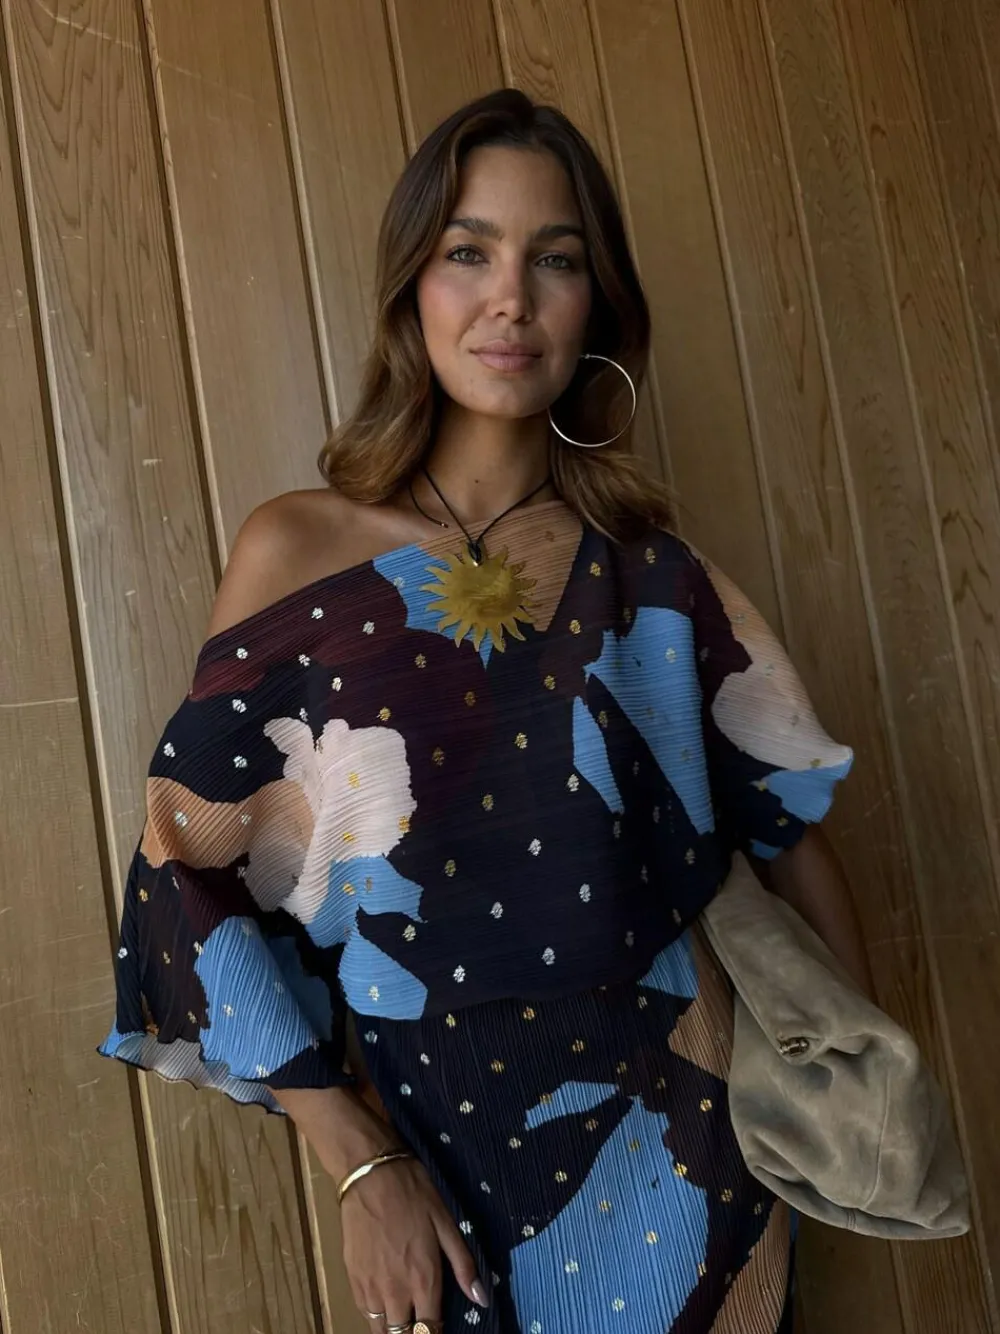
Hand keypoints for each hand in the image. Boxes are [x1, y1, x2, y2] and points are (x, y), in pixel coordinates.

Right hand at [341, 1155, 488, 1328]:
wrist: (370, 1175)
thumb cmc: (413, 1194)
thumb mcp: (446, 1223)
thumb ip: (463, 1265)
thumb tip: (482, 1299)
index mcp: (423, 1280)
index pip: (430, 1331)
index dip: (436, 1333)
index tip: (439, 1326)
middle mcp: (395, 1292)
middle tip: (422, 1321)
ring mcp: (370, 1288)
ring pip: (381, 1331)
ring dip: (394, 1328)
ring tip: (404, 1318)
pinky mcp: (352, 1279)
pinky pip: (364, 1313)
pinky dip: (376, 1316)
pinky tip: (385, 1304)